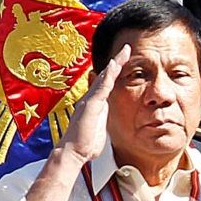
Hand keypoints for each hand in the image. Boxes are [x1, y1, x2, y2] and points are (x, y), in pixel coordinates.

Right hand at [59, 44, 130, 163]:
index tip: (125, 59)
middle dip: (116, 61)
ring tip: (124, 51)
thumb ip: (104, 120)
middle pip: (106, 76)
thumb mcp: (101, 128)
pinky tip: (114, 66)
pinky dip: (108, 76)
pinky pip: (101, 87)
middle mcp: (92, 99)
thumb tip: (109, 118)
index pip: (108, 83)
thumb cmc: (86, 144)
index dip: (116, 71)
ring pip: (104, 78)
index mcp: (96, 104)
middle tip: (126, 48)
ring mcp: (90, 101)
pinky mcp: (90, 106)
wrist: (74, 152)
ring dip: (114, 64)